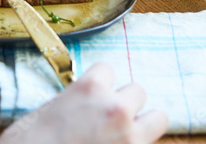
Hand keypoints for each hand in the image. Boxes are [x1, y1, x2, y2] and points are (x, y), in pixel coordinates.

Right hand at [0, 64, 168, 143]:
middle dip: (125, 105)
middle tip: (109, 123)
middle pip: (138, 91)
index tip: (93, 101)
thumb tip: (82, 106)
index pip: (108, 70)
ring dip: (143, 126)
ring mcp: (129, 137)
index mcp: (89, 89)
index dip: (100, 87)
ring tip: (125, 137)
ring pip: (158, 118)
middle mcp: (115, 108)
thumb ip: (73, 102)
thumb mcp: (47, 112)